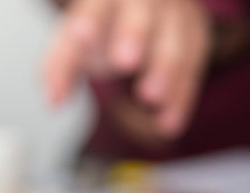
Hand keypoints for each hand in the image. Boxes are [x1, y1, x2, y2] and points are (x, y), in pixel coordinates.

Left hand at [44, 0, 212, 137]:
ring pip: (176, 40)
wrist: (146, 14)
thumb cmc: (106, 26)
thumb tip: (54, 99)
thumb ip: (62, 66)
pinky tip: (168, 122)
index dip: (92, 18)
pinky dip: (181, 98)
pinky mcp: (195, 39)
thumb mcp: (75, 41)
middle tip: (124, 61)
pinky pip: (192, 68)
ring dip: (165, 70)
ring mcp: (175, 16)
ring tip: (151, 97)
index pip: (99, 2)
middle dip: (134, 34)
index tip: (82, 36)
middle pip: (143, 12)